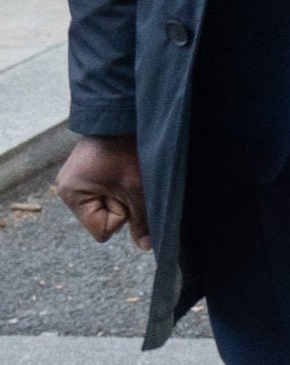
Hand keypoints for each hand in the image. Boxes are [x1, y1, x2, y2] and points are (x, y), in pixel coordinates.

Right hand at [57, 133, 147, 248]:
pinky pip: (104, 193)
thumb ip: (142, 220)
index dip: (120, 216)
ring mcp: (76, 181)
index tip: (123, 194)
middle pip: (102, 219)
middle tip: (125, 181)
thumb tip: (146, 247)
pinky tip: (121, 171)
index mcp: (72, 196)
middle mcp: (68, 190)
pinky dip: (117, 187)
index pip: (102, 231)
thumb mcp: (137, 189)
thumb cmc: (127, 152)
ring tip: (123, 174)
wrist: (121, 118)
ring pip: (106, 206)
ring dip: (120, 195)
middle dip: (120, 205)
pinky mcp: (86, 174)